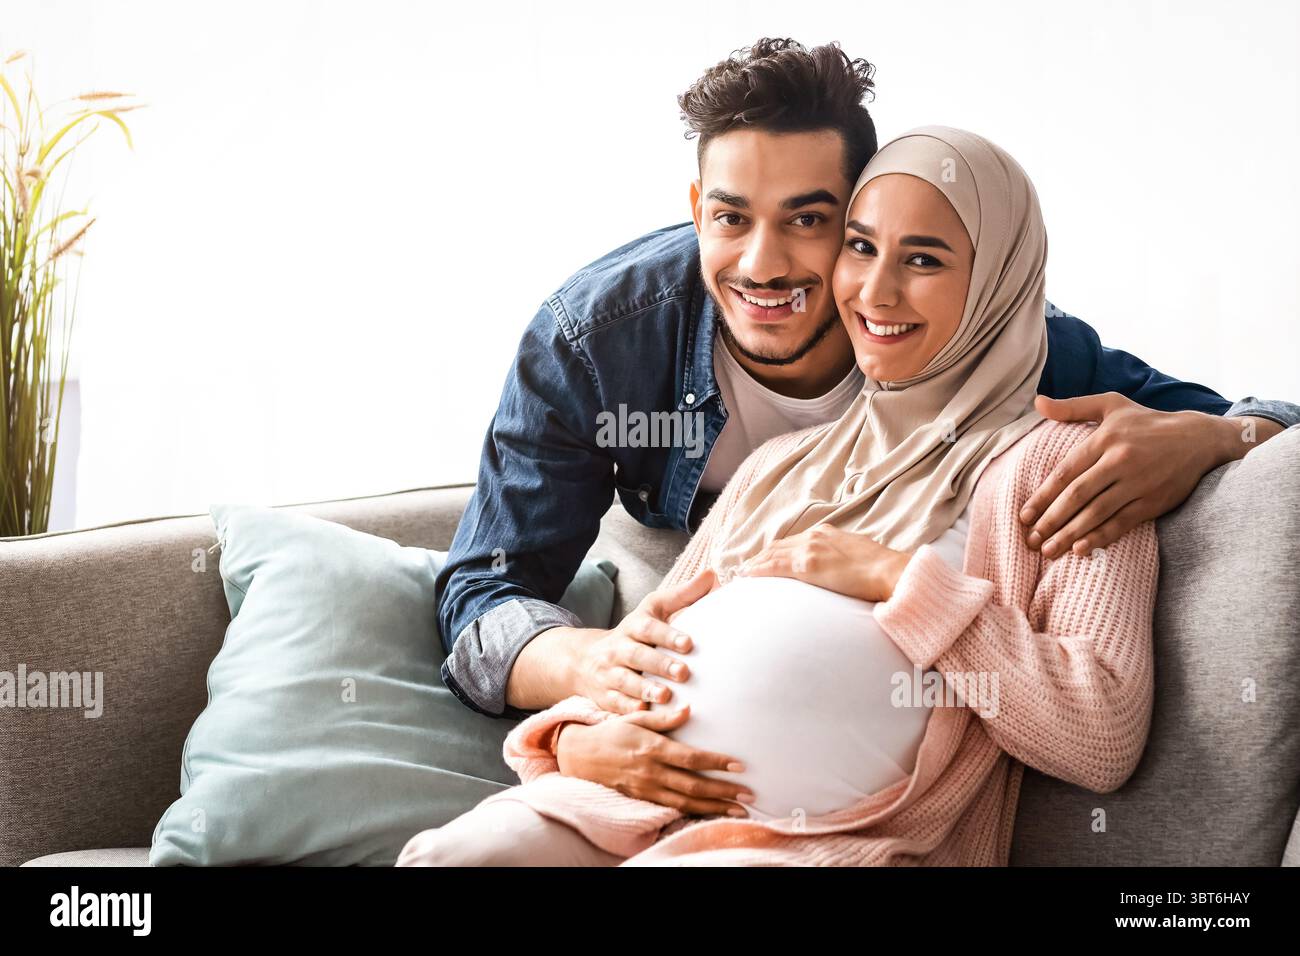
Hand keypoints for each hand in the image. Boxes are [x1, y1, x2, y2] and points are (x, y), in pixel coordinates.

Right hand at [555, 704, 751, 816]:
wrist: (581, 756)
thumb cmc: (612, 733)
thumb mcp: (636, 718)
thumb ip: (664, 718)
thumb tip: (689, 710)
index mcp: (652, 748)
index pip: (691, 758)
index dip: (716, 762)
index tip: (739, 765)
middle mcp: (651, 771)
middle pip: (693, 785)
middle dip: (724, 792)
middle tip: (749, 795)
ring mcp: (647, 789)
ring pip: (686, 803)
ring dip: (715, 807)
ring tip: (739, 811)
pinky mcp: (643, 799)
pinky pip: (673, 809)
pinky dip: (695, 813)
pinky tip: (712, 814)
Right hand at [570, 569, 716, 714]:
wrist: (584, 660)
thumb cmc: (634, 634)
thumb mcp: (653, 611)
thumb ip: (683, 596)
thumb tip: (712, 575)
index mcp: (633, 626)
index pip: (649, 628)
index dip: (667, 635)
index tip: (689, 643)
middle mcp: (618, 649)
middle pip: (637, 655)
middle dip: (659, 664)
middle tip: (684, 673)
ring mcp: (610, 674)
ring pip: (625, 682)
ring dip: (644, 689)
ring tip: (665, 696)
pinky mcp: (605, 697)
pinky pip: (616, 705)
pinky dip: (629, 710)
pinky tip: (645, 713)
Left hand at [735, 524, 912, 601]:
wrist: (891, 572)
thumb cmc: (881, 570)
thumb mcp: (857, 555)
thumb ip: (841, 558)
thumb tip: (837, 570)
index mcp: (827, 534)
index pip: (793, 542)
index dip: (776, 552)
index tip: (765, 560)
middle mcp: (815, 536)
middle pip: (779, 546)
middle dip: (761, 557)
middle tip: (746, 568)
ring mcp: (810, 549)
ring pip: (772, 554)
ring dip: (755, 564)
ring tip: (742, 574)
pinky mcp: (808, 564)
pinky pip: (775, 566)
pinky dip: (758, 570)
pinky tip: (746, 576)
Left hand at [1020, 392, 1270, 557]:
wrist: (1199, 438)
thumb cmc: (1147, 422)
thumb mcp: (1111, 405)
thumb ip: (1073, 407)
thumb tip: (1037, 402)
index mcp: (1105, 439)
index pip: (1066, 471)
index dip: (1043, 496)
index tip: (1024, 515)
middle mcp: (1120, 461)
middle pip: (1078, 494)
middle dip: (1051, 520)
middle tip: (1032, 540)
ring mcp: (1138, 483)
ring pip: (1097, 512)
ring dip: (1070, 534)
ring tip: (1049, 551)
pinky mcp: (1154, 501)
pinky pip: (1122, 522)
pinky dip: (1101, 536)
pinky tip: (1081, 549)